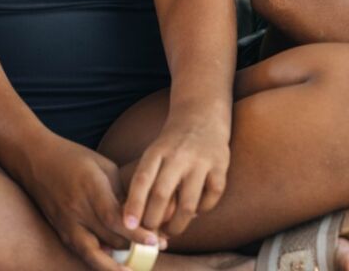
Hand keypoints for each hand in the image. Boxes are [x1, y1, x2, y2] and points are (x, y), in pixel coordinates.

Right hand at [22, 133, 161, 269]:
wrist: (35, 159)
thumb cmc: (73, 157)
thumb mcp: (103, 165)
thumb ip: (119, 191)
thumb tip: (138, 213)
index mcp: (90, 188)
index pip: (116, 219)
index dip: (136, 233)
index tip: (156, 241)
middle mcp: (77, 211)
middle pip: (109, 239)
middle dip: (134, 247)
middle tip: (157, 249)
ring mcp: (66, 224)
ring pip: (93, 255)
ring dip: (115, 264)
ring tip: (133, 270)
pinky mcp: (60, 232)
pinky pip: (82, 252)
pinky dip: (98, 259)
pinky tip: (113, 264)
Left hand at [123, 112, 230, 238]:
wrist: (202, 114)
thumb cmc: (172, 144)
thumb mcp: (154, 154)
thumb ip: (147, 183)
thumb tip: (137, 222)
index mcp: (157, 151)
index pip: (142, 180)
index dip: (134, 205)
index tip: (128, 226)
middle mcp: (178, 154)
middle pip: (162, 195)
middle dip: (153, 222)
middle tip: (148, 235)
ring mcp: (201, 160)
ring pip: (188, 205)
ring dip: (177, 226)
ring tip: (170, 232)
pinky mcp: (220, 165)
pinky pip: (211, 198)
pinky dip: (202, 211)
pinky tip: (195, 211)